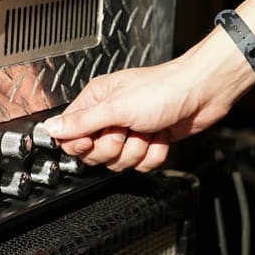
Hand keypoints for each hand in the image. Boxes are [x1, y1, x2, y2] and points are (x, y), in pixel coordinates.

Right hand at [43, 28, 254, 170]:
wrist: (203, 93)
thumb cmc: (164, 89)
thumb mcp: (116, 107)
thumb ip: (82, 122)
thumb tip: (51, 128)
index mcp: (96, 101)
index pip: (71, 135)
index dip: (81, 143)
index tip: (94, 139)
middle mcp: (110, 117)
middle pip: (94, 154)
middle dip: (115, 148)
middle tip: (127, 131)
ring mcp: (130, 132)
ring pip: (118, 162)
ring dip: (137, 151)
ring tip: (148, 130)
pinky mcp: (148, 143)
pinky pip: (141, 165)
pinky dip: (154, 154)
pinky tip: (159, 137)